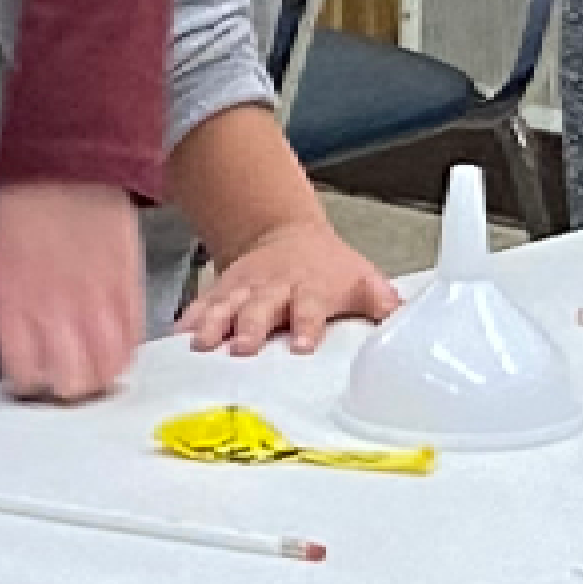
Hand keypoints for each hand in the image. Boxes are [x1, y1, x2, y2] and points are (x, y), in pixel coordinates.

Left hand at [0, 181, 144, 400]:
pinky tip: (115, 347)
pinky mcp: (127, 286)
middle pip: (69, 382)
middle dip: (64, 391)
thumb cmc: (22, 202)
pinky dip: (126, 350)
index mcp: (11, 304)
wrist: (67, 160)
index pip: (22, 373)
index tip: (25, 380)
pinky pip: (133, 336)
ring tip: (91, 371)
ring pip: (107, 368)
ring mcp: (95, 300)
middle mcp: (54, 310)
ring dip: (98, 377)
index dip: (24, 385)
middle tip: (61, 381)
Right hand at [181, 218, 399, 354]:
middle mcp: (275, 288)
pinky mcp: (221, 291)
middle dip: (250, 327)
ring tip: (200, 344)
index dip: (307, 326)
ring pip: (226, 305)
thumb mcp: (361, 279)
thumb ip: (382, 301)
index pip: (311, 308)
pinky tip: (177, 335)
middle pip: (261, 308)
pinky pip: (202, 304)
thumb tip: (405, 317)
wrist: (287, 235)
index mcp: (311, 289)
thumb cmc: (327, 269)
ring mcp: (245, 289)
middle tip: (242, 348)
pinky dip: (189, 318)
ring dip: (214, 324)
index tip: (304, 345)